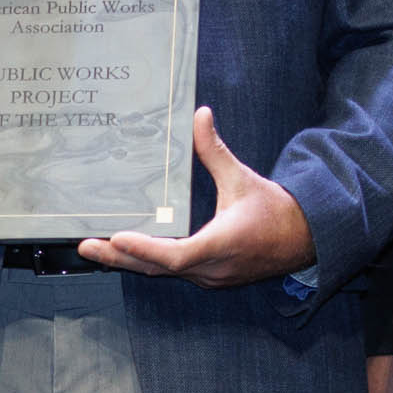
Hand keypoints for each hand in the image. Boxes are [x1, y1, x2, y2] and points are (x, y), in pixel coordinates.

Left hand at [86, 108, 317, 287]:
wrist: (305, 241)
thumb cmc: (276, 211)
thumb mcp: (243, 179)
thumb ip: (216, 151)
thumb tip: (200, 115)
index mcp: (222, 244)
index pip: (177, 255)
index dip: (145, 249)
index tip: (118, 237)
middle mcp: (212, 268)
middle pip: (158, 269)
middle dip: (120, 258)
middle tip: (86, 246)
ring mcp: (210, 277)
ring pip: (163, 273)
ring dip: (130, 261)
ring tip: (96, 249)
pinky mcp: (210, 277)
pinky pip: (173, 273)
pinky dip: (149, 262)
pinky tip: (127, 251)